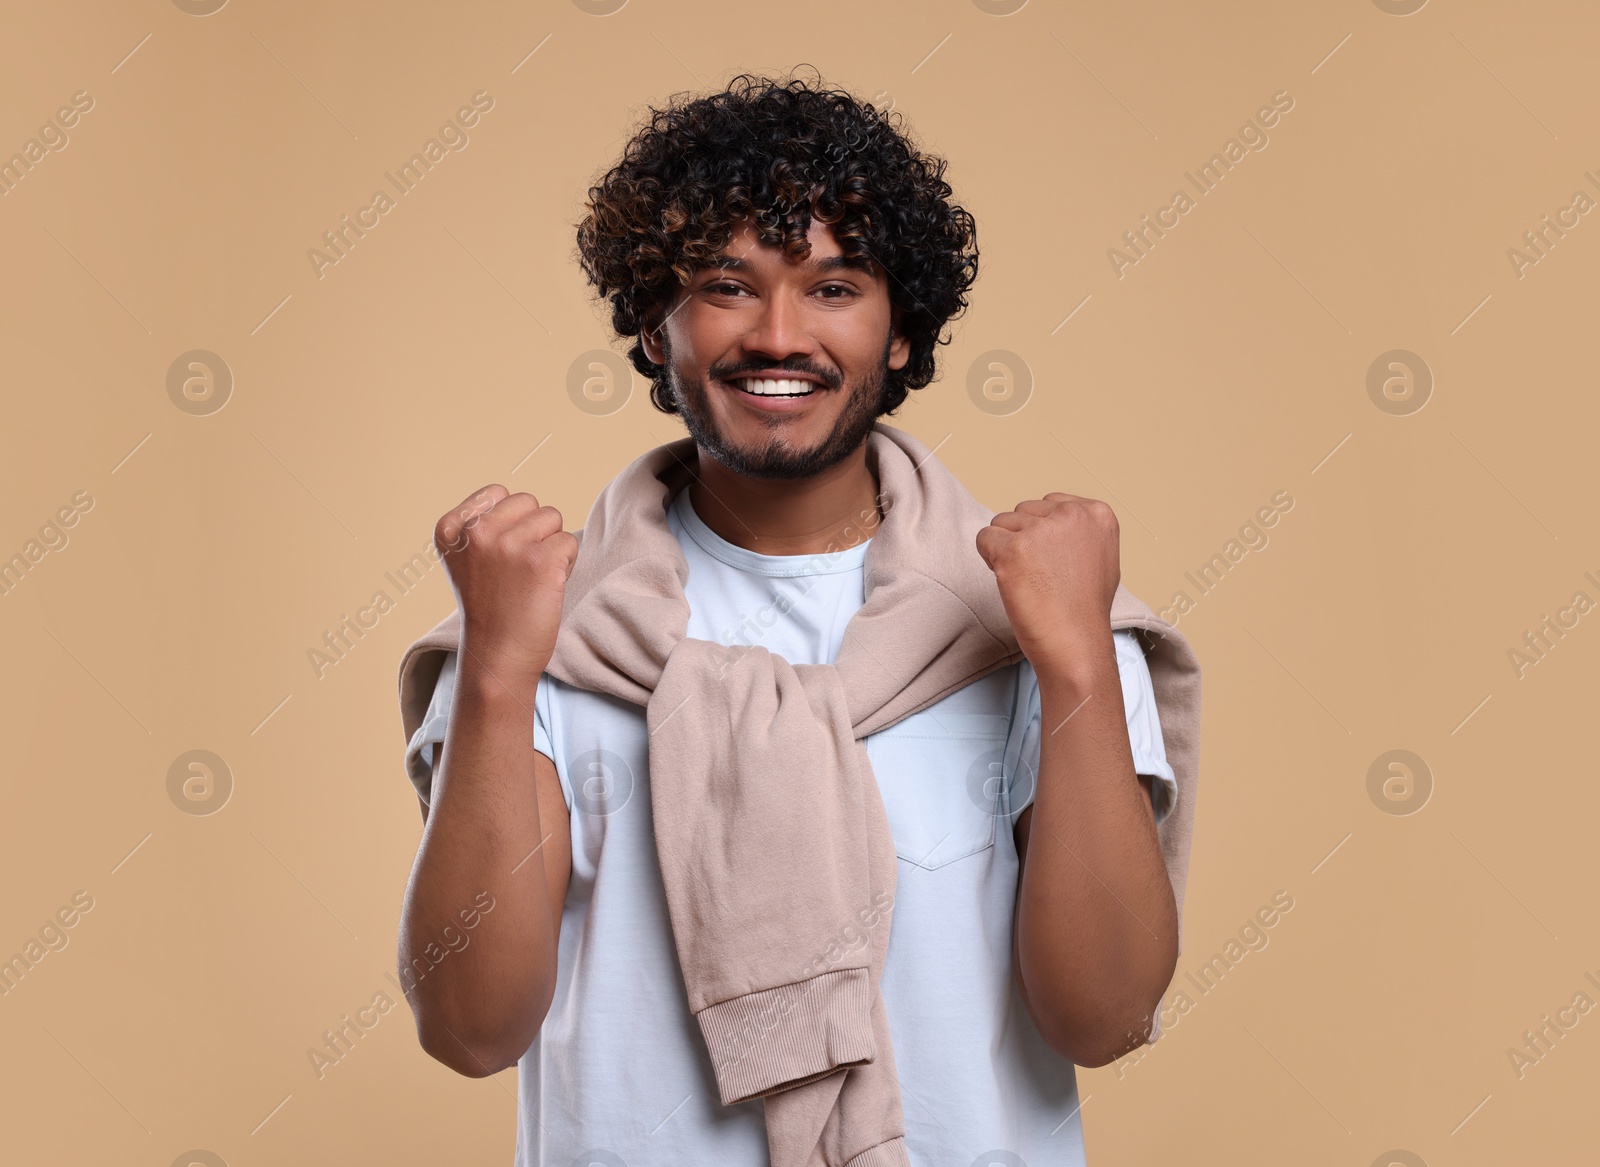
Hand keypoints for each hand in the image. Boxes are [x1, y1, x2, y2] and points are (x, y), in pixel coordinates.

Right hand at [435, 485, 577, 688]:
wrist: (498, 655)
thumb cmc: (490, 606)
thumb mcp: (467, 558)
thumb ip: (483, 524)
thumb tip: (524, 502)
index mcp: (451, 528)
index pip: (498, 493)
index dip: (510, 522)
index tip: (497, 558)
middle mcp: (476, 532)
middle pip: (528, 502)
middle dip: (533, 531)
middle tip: (517, 570)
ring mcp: (508, 544)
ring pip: (552, 518)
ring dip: (550, 546)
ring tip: (530, 578)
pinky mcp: (541, 561)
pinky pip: (569, 542)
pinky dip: (565, 564)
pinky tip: (545, 587)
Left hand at [975, 492, 1119, 675]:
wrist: (1076, 644)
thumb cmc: (1084, 610)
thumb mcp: (1099, 555)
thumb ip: (1078, 531)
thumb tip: (1048, 520)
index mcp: (1097, 513)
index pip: (1049, 505)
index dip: (1043, 535)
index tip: (1054, 562)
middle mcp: (1072, 515)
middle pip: (1023, 511)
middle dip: (1023, 539)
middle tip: (1040, 574)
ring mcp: (1041, 530)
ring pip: (1001, 522)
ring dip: (1005, 549)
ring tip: (1028, 579)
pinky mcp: (1013, 548)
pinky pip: (983, 538)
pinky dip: (989, 560)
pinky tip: (1010, 580)